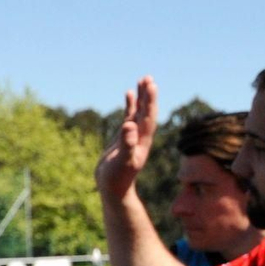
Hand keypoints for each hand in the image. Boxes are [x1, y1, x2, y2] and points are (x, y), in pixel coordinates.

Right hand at [96, 76, 157, 199]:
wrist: (114, 187)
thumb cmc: (118, 177)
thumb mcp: (123, 161)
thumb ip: (127, 144)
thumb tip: (129, 126)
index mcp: (143, 140)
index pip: (148, 116)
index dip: (149, 101)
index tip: (150, 86)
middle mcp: (141, 136)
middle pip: (146, 111)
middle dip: (148, 95)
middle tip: (148, 78)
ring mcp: (133, 135)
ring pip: (139, 112)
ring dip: (141, 97)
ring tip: (143, 80)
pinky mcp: (124, 136)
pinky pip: (128, 116)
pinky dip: (130, 105)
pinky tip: (129, 94)